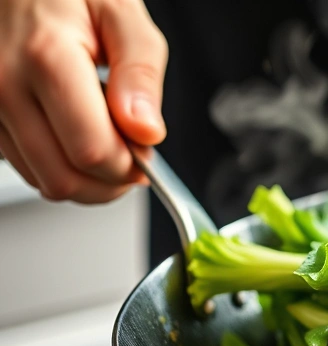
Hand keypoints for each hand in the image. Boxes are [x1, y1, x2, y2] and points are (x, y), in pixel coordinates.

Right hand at [0, 0, 167, 202]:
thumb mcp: (122, 15)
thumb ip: (140, 75)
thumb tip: (146, 131)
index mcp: (46, 57)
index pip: (92, 150)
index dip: (129, 165)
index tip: (146, 152)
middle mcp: (4, 84)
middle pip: (64, 177)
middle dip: (110, 181)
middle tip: (132, 154)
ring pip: (42, 179)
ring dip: (84, 176)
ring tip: (102, 134)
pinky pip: (26, 164)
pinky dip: (58, 162)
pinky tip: (73, 129)